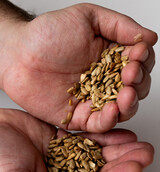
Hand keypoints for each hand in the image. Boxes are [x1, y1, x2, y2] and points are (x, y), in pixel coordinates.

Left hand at [0, 3, 156, 132]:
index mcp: (110, 59)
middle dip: (138, 84)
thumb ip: (121, 26)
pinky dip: (109, 120)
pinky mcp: (79, 117)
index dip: (142, 62)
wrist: (19, 55)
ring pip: (122, 109)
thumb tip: (150, 38)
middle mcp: (104, 82)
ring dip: (129, 104)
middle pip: (134, 89)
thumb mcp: (88, 17)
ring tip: (127, 94)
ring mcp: (93, 100)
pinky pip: (99, 123)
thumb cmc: (49, 34)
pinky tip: (113, 110)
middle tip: (130, 74)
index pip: (138, 64)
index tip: (137, 56)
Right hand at [0, 109, 153, 171]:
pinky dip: (103, 133)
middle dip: (124, 162)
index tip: (136, 167)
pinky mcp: (62, 138)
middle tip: (146, 152)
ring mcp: (64, 155)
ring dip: (118, 147)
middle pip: (100, 170)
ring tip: (139, 141)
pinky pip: (86, 136)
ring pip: (97, 152)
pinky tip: (119, 130)